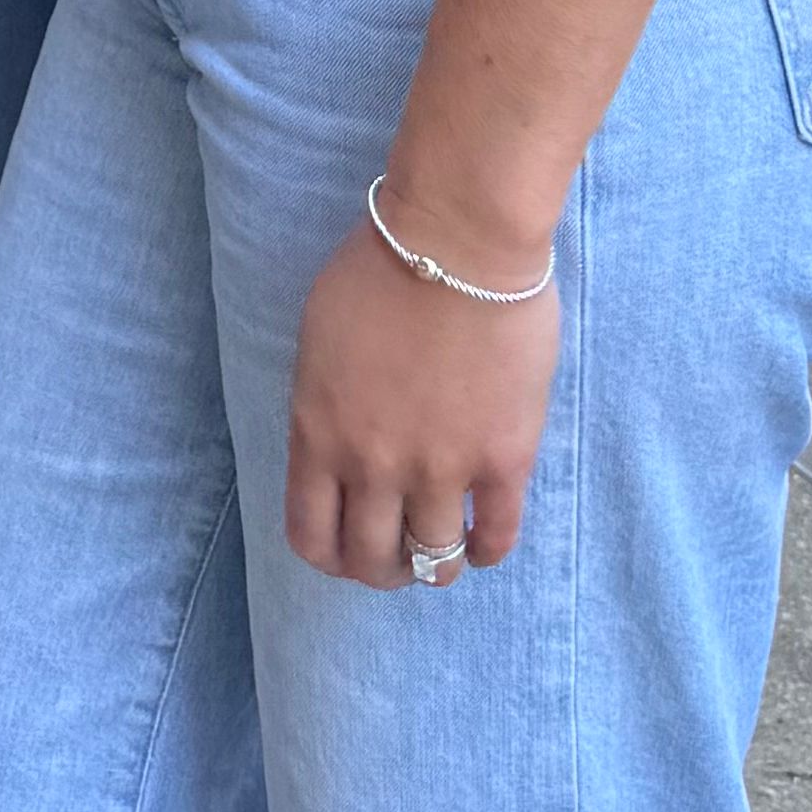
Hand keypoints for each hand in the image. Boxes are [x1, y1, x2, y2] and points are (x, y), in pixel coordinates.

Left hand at [282, 216, 561, 587]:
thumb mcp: (318, 340)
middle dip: (382, 570)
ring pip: (432, 561)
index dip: (330, 555)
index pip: (311, 534)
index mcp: (318, 432)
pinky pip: (496, 536)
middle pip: (371, 560)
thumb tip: (335, 445)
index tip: (347, 551)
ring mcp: (439, 467)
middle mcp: (373, 464)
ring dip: (435, 566)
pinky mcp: (501, 459)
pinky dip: (487, 551)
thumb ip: (322, 404)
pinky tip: (485, 541)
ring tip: (444, 551)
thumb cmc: (382, 267)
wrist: (459, 241)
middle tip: (398, 557)